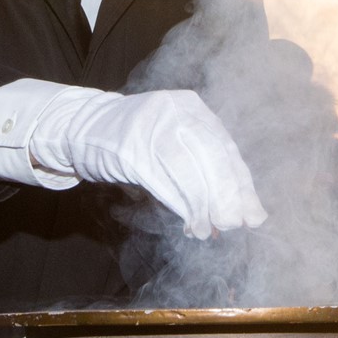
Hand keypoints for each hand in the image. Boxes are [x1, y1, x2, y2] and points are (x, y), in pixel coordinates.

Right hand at [30, 88, 265, 239]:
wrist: (84, 126)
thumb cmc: (136, 139)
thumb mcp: (173, 138)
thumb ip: (201, 166)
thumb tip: (235, 208)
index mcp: (190, 106)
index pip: (225, 148)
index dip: (241, 185)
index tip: (253, 215)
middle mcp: (173, 111)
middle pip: (211, 157)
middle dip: (225, 196)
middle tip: (234, 225)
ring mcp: (149, 127)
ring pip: (187, 170)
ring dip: (201, 206)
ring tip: (208, 231)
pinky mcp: (128, 149)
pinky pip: (161, 181)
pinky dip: (178, 205)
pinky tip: (188, 222)